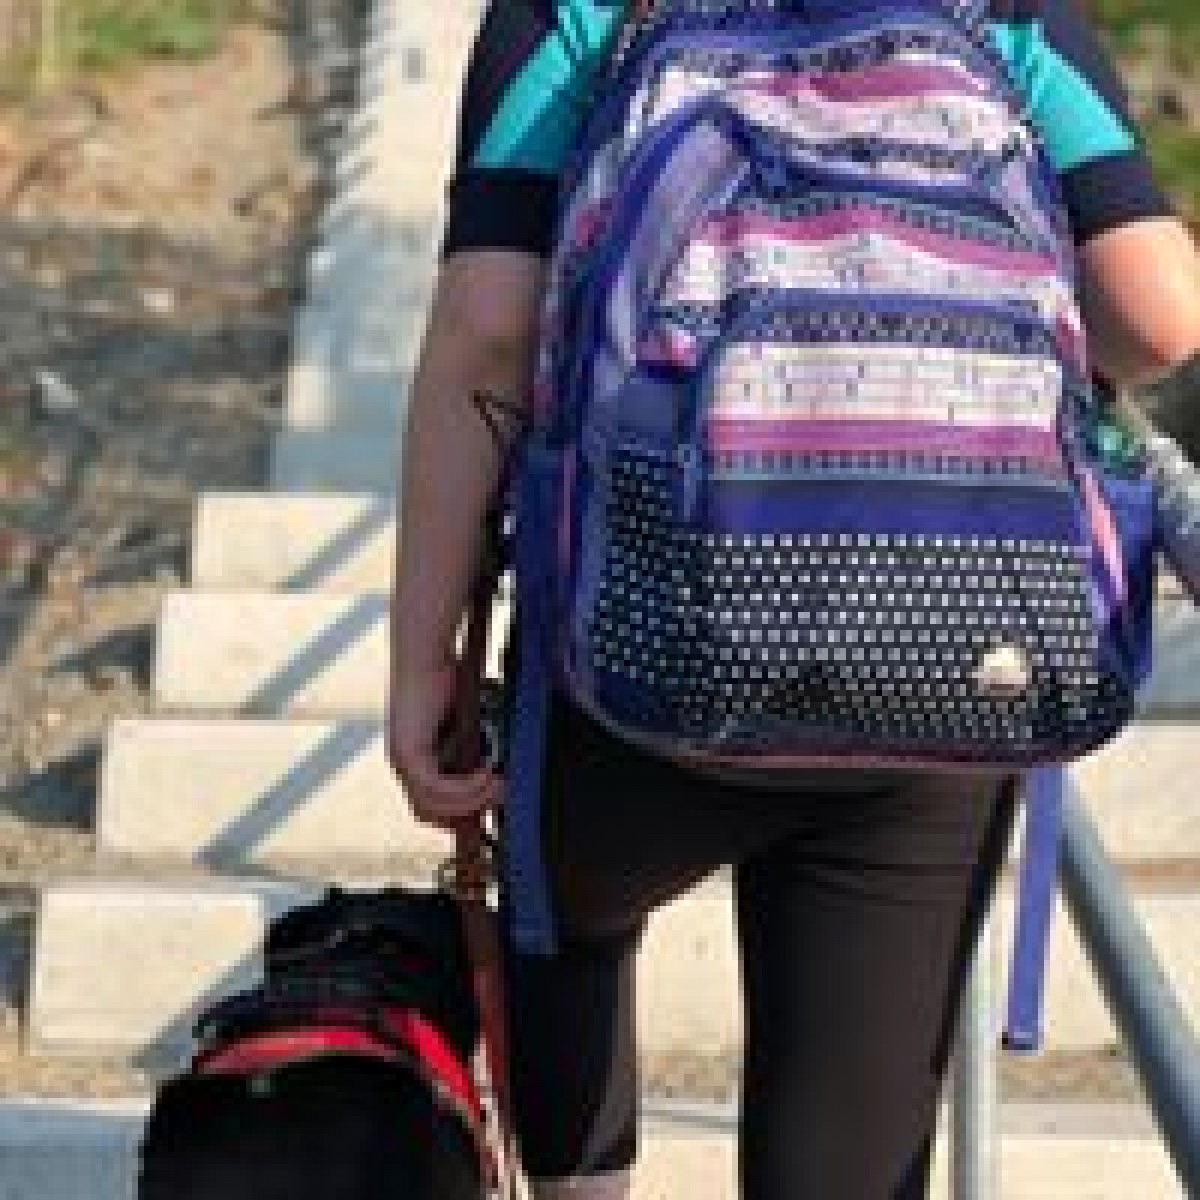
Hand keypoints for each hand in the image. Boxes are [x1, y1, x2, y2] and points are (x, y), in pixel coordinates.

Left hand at [386, 661, 503, 829]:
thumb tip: (503, 775)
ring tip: (500, 788)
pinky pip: (435, 787)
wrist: (428, 652)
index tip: (490, 811)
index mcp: (413, 760)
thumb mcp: (468, 722)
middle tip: (500, 801)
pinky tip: (487, 777)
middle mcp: (401, 764)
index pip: (429, 807)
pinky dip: (464, 788)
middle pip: (428, 813)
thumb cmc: (450, 679)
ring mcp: (401, 760)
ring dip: (470, 802)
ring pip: (432, 804)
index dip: (459, 815)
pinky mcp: (407, 753)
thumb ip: (476, 748)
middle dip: (466, 814)